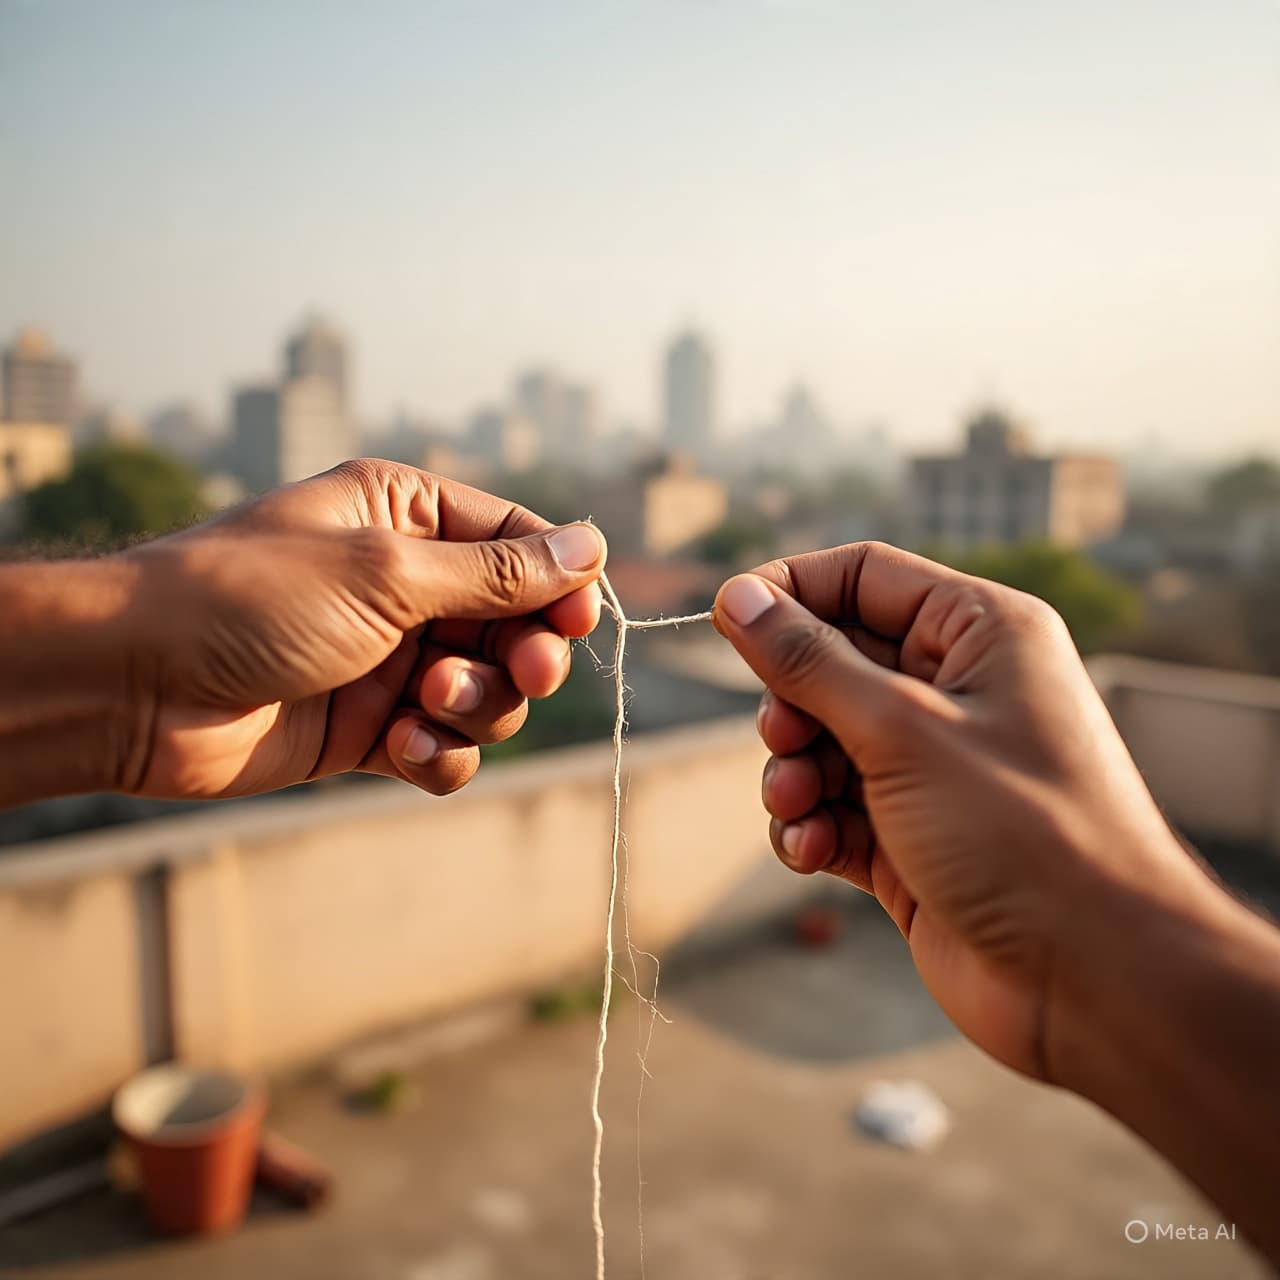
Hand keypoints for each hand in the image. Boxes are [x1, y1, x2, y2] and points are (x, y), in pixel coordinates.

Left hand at [116, 459, 606, 798]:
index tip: (580, 622)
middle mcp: (405, 584)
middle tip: (527, 673)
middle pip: (516, 625)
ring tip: (424, 706)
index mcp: (406, 516)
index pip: (519, 544)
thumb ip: (497, 573)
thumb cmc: (248, 600)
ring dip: (477, 707)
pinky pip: (445, 748)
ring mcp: (389, 659)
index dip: (560, 585)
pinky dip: (439, 756)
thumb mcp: (386, 572)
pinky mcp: (370, 727)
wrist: (135, 688)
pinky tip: (400, 751)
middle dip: (524, 656)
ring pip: (489, 694)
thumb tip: (591, 547)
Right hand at [713, 543, 1210, 1081]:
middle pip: (833, 661)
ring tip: (799, 806)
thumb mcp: (900, 730)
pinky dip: (810, 825)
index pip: (863, 577)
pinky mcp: (912, 838)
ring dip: (794, 772)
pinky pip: (835, 809)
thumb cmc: (1022, 835)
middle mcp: (958, 691)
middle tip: (782, 738)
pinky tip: (812, 851)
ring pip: (825, 741)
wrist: (1096, 981)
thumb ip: (810, 662)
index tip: (726, 618)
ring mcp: (935, 769)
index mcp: (980, 633)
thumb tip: (739, 599)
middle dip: (791, 702)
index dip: (789, 590)